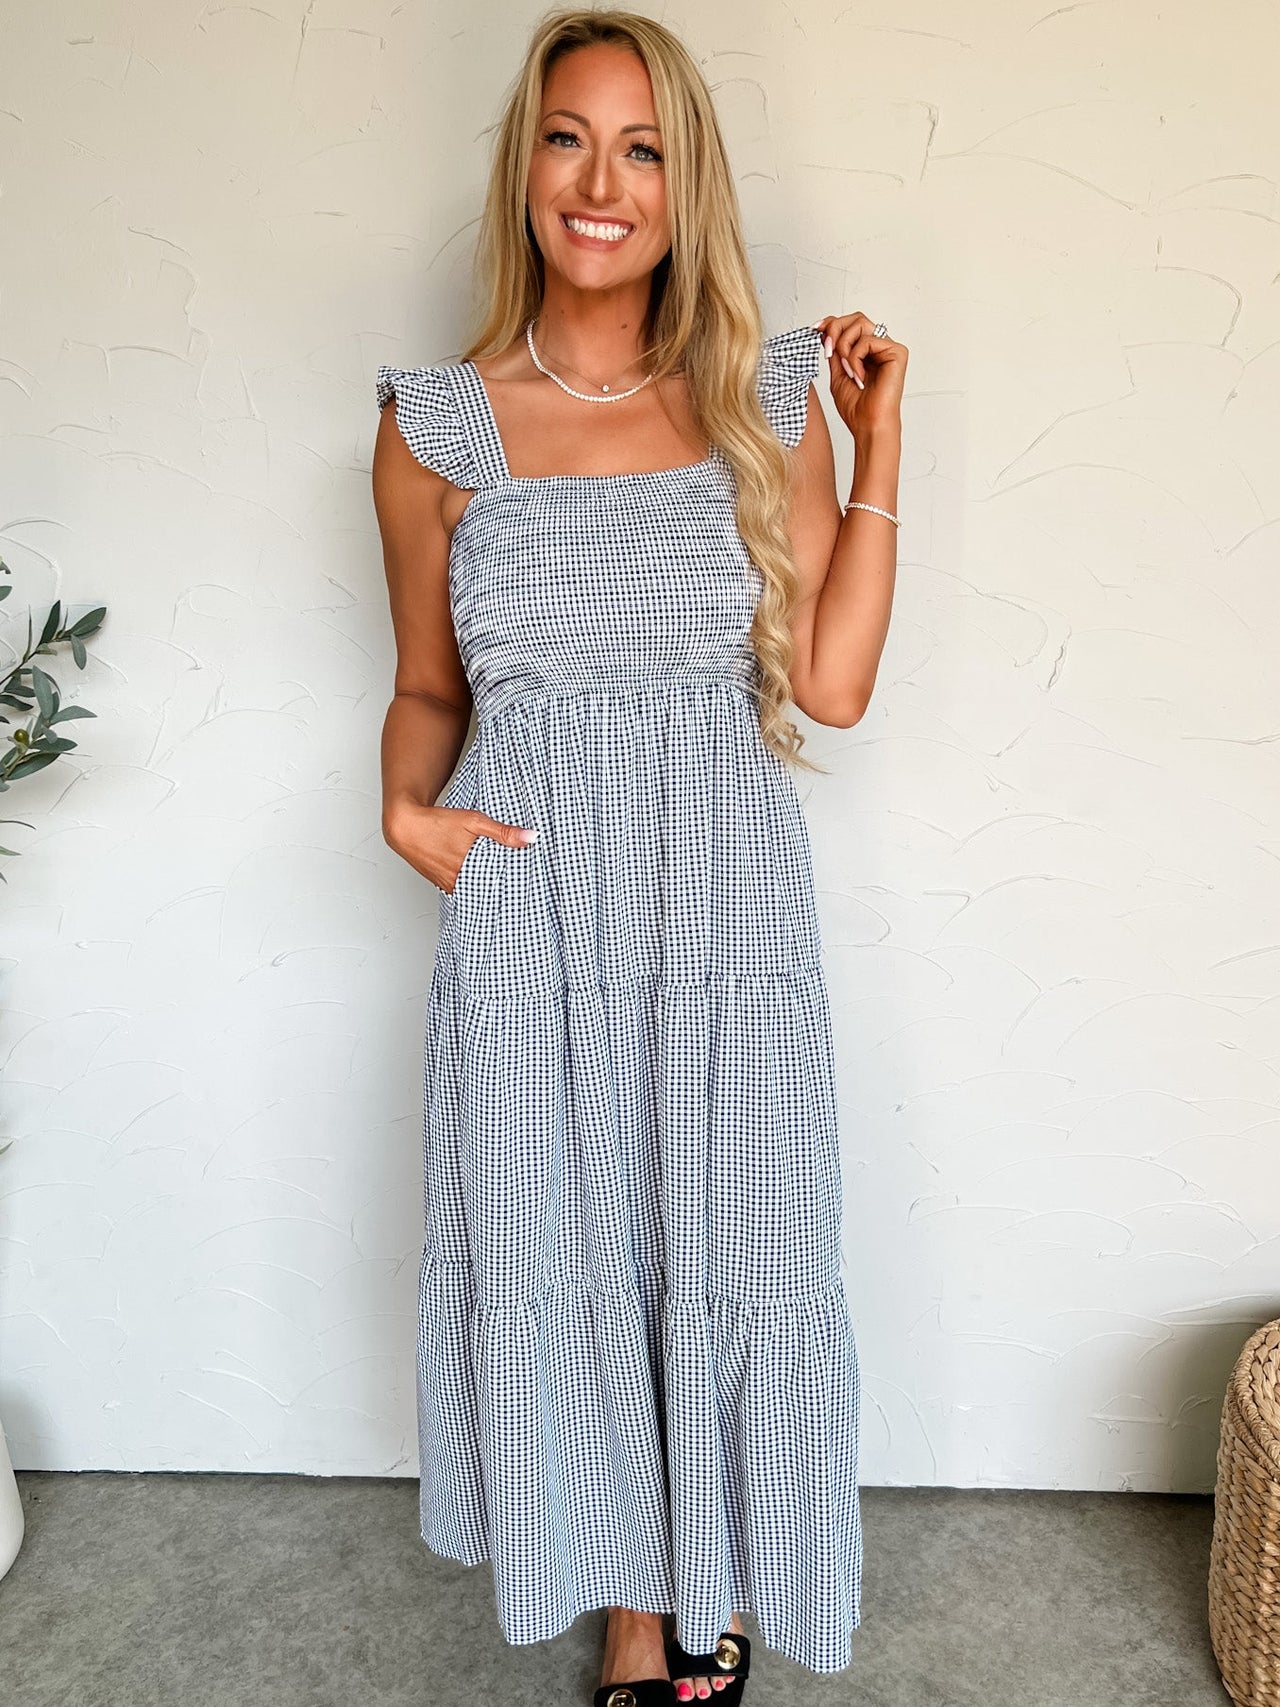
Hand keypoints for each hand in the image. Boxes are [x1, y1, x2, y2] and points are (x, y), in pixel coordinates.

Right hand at [383, 803, 537, 893]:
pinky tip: (481, 878)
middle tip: (520, 887)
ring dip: (487, 886)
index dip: (514, 886)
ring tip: (504, 883)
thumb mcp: (474, 821)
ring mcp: (448, 885)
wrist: (405, 826)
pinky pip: (462, 889)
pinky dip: (473, 885)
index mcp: (468, 870)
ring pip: (474, 891)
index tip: (527, 886)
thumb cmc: (437, 822)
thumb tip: (531, 838)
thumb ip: (503, 832)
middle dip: (502, 888)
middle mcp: (457, 882)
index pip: (499, 887)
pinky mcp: (442, 884)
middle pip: (487, 891)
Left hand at [813, 312, 906, 438]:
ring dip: (844, 346)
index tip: (816, 328)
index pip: (850, 324)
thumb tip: (825, 330)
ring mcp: (889, 348)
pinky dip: (855, 358)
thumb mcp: (837, 373)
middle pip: (856, 317)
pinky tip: (858, 377)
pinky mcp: (897, 352)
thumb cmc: (856, 407)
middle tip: (828, 350)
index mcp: (867, 352)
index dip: (832, 322)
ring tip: (846, 370)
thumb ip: (834, 350)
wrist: (868, 425)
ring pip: (860, 324)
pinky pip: (868, 340)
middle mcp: (879, 347)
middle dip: (835, 329)